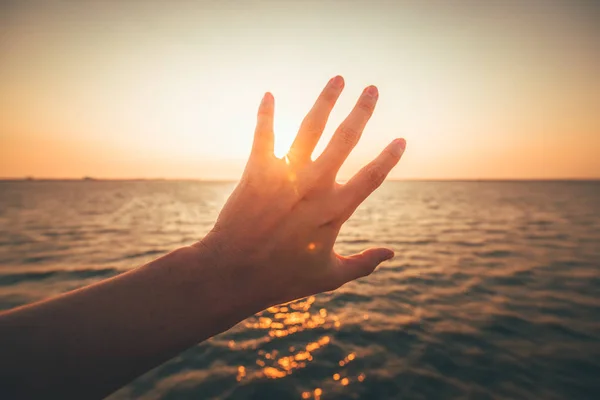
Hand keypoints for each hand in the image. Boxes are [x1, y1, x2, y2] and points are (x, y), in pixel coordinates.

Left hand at [196, 76, 405, 307]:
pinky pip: (263, 135)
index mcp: (335, 210)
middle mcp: (315, 186)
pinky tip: (268, 94)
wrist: (233, 273)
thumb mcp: (329, 276)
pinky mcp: (257, 172)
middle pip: (346, 139)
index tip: (400, 140)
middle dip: (362, 111)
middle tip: (373, 89)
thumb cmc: (282, 278)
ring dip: (326, 100)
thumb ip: (364, 264)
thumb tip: (392, 254)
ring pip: (311, 128)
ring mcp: (286, 175)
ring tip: (338, 78)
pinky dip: (265, 114)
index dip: (389, 157)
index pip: (372, 177)